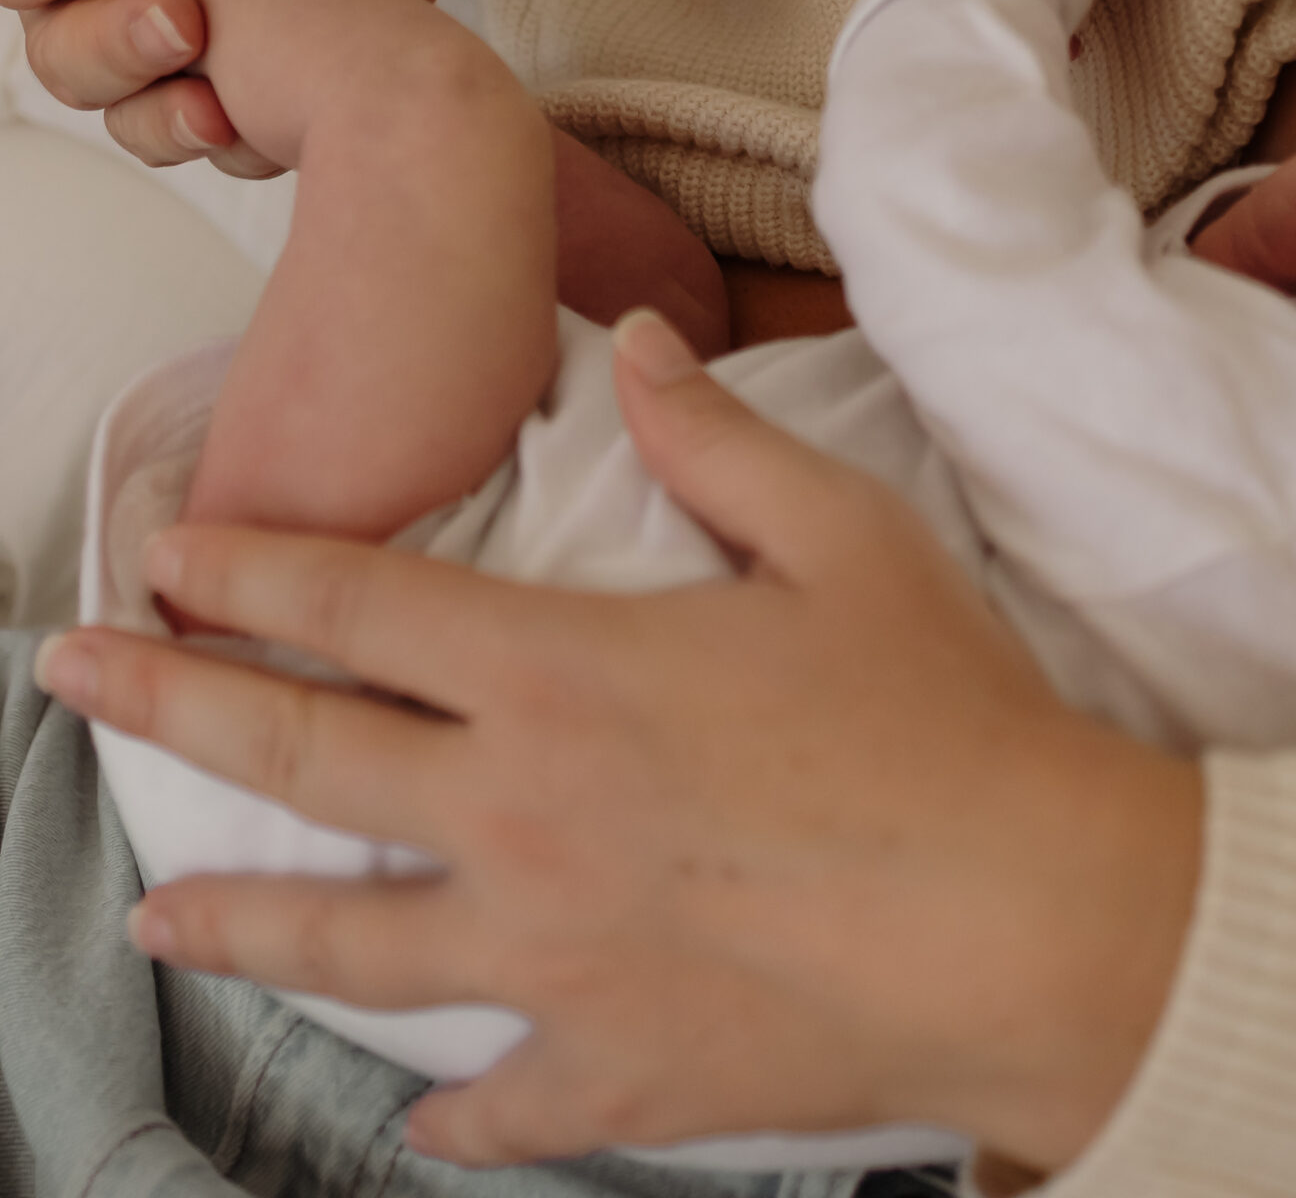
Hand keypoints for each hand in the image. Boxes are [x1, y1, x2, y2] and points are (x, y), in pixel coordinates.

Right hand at [0, 0, 463, 173]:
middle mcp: (95, 0)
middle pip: (56, 52)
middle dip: (116, 41)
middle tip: (191, 19)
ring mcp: (163, 60)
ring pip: (124, 116)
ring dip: (162, 113)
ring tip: (219, 106)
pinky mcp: (237, 96)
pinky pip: (214, 146)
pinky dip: (236, 144)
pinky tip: (263, 127)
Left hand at [36, 315, 1200, 1171]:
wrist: (1033, 917)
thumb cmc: (944, 715)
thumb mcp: (840, 533)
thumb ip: (710, 439)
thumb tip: (630, 342)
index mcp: (567, 671)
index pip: (360, 602)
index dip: (249, 567)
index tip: (165, 548)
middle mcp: (524, 814)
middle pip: (302, 755)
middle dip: (171, 704)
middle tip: (71, 676)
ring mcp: (552, 958)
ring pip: (347, 943)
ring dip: (237, 918)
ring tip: (158, 912)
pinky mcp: (616, 1070)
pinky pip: (496, 1106)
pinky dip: (450, 1120)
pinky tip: (419, 1128)